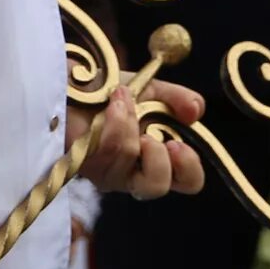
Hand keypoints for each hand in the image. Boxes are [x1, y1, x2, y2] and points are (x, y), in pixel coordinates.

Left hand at [78, 78, 205, 200]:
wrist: (72, 81)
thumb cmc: (111, 91)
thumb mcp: (151, 90)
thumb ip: (177, 99)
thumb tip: (197, 112)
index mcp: (158, 159)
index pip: (187, 182)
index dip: (188, 169)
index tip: (178, 143)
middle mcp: (133, 174)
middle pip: (156, 187)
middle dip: (157, 159)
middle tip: (150, 135)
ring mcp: (106, 172)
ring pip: (128, 159)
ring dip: (129, 120)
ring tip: (122, 97)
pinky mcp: (84, 163)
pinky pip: (106, 148)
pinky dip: (114, 119)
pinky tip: (112, 102)